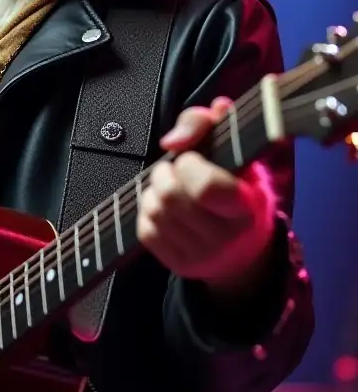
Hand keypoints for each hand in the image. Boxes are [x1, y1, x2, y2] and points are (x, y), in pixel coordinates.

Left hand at [137, 97, 276, 297]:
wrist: (244, 253)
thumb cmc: (242, 193)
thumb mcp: (241, 157)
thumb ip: (213, 126)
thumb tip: (175, 137)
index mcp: (246, 207)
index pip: (206, 187)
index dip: (190, 164)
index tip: (192, 157)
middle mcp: (224, 237)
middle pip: (170, 196)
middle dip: (164, 172)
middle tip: (174, 168)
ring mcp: (200, 255)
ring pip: (154, 211)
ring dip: (154, 189)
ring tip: (169, 185)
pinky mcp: (178, 265)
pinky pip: (145, 230)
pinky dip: (147, 211)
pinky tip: (163, 206)